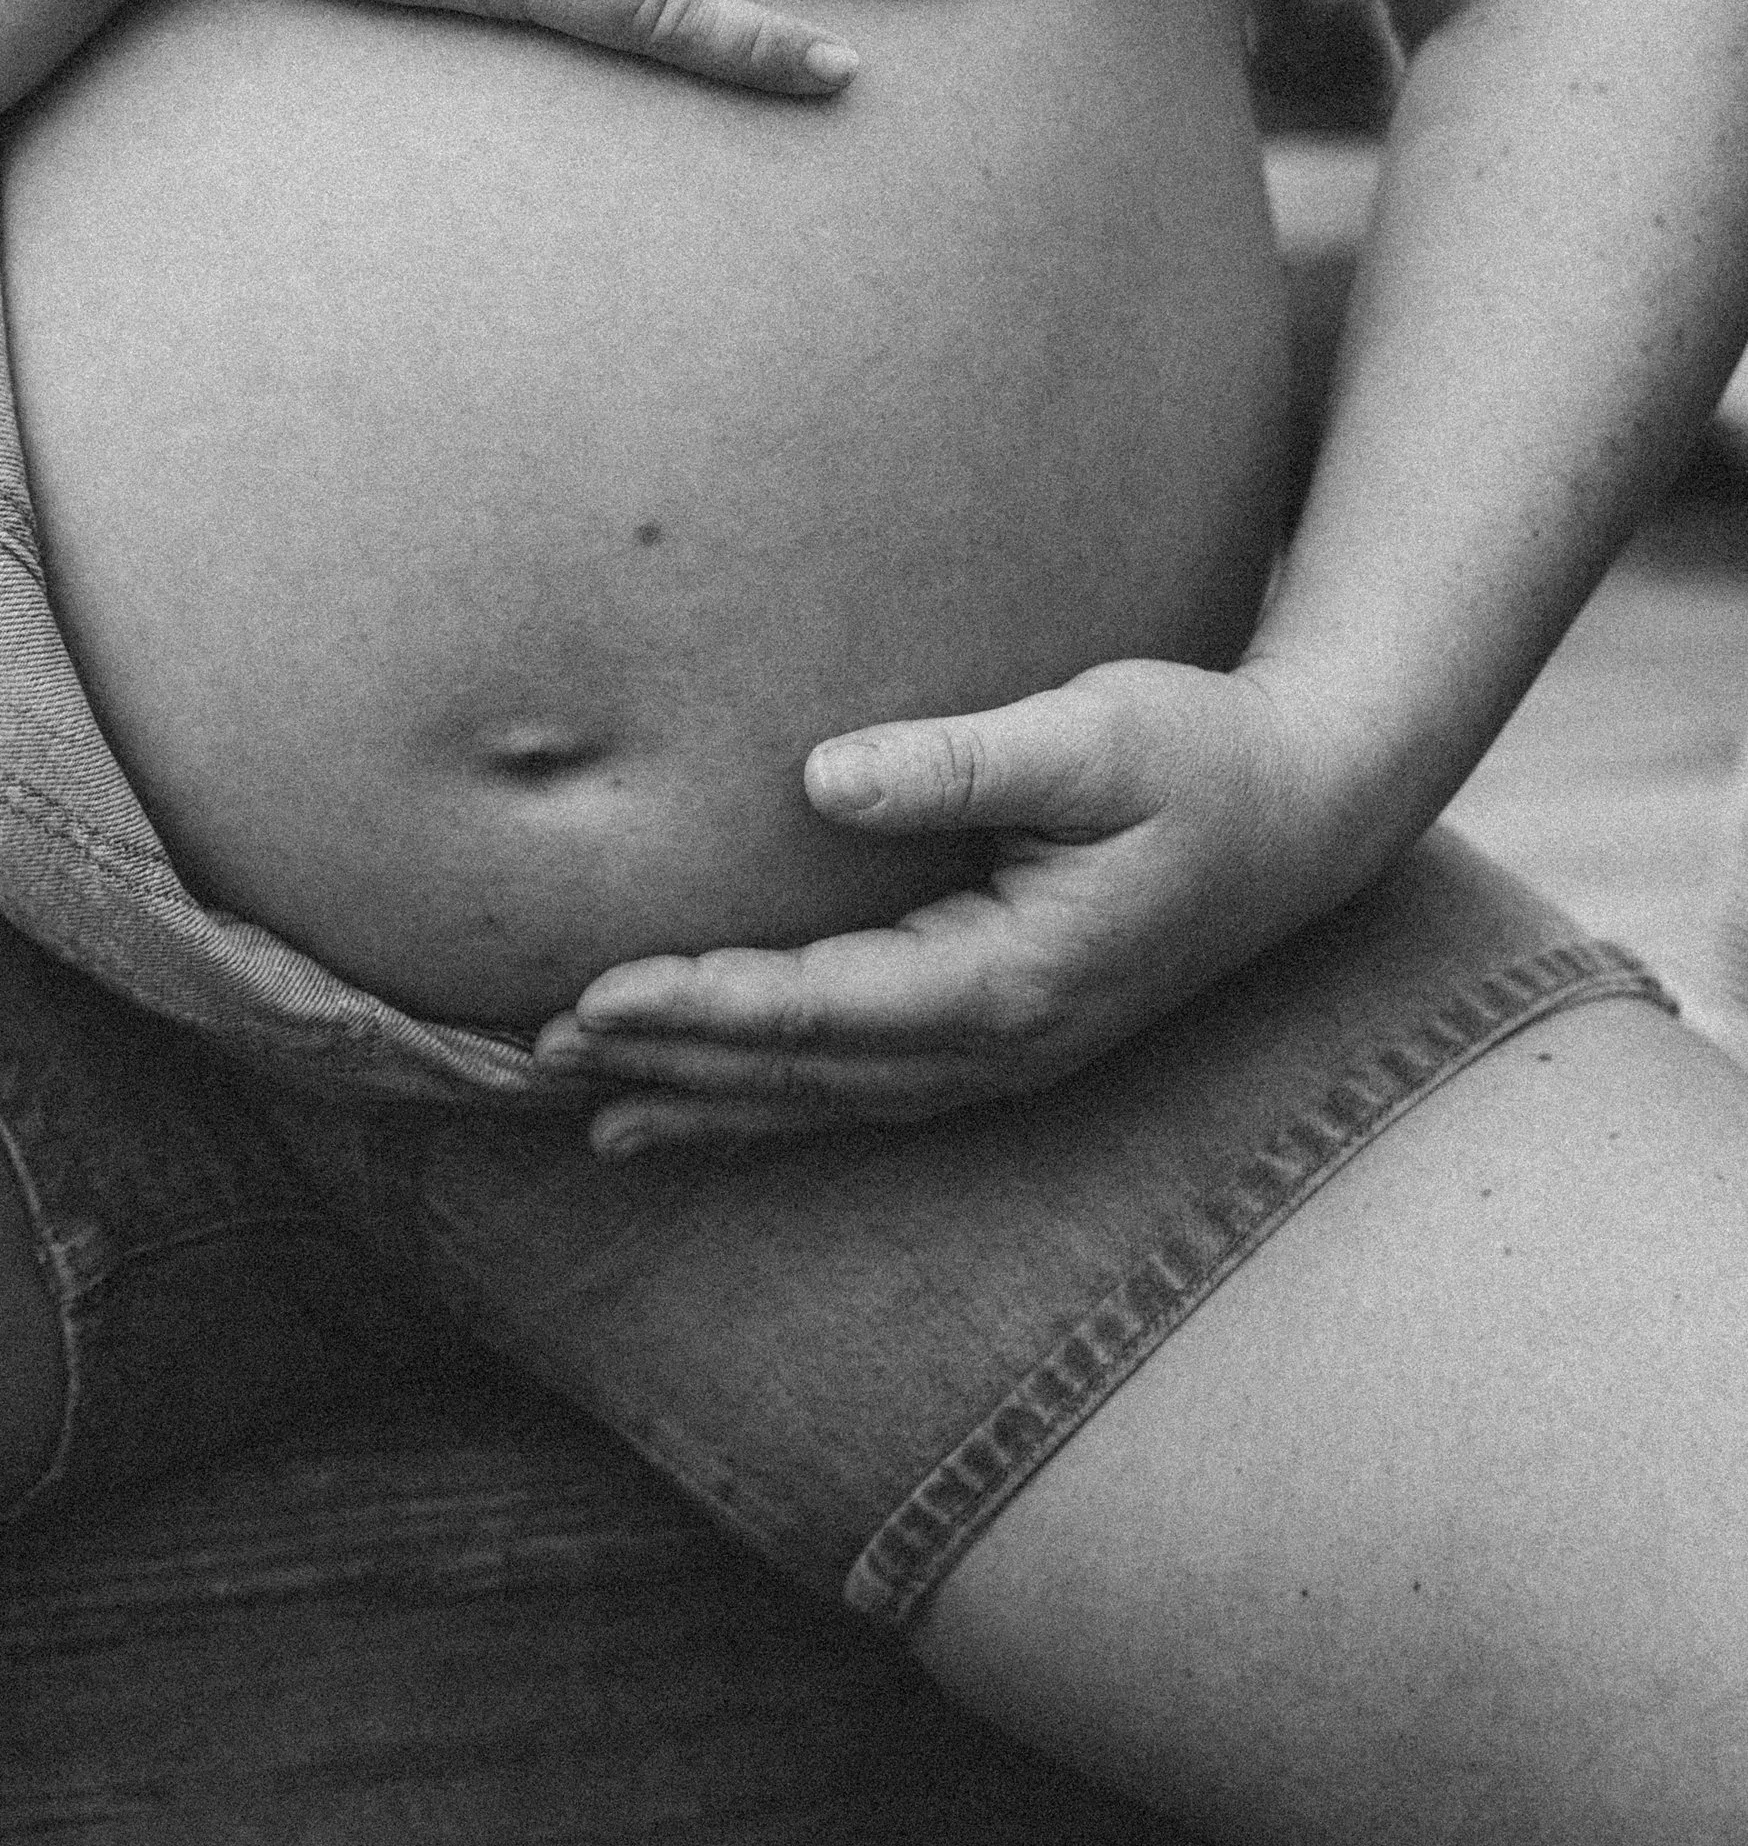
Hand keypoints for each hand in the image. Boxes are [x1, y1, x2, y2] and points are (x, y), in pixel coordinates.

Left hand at [533, 660, 1360, 1153]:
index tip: (591, 994)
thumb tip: (825, 777)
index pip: (822, 1009)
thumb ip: (963, 760)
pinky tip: (699, 1105)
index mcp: (1015, 979)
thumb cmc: (1202, 754)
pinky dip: (772, 1103)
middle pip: (805, 1073)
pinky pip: (862, 1090)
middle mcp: (1002, 1045)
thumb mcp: (1098, 733)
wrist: (1308, 807)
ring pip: (827, 1102)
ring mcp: (1005, 1056)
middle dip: (672, 1061)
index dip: (702, 1005)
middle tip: (536, 1053)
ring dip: (709, 1101)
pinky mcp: (1001, 1035)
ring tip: (587, 1111)